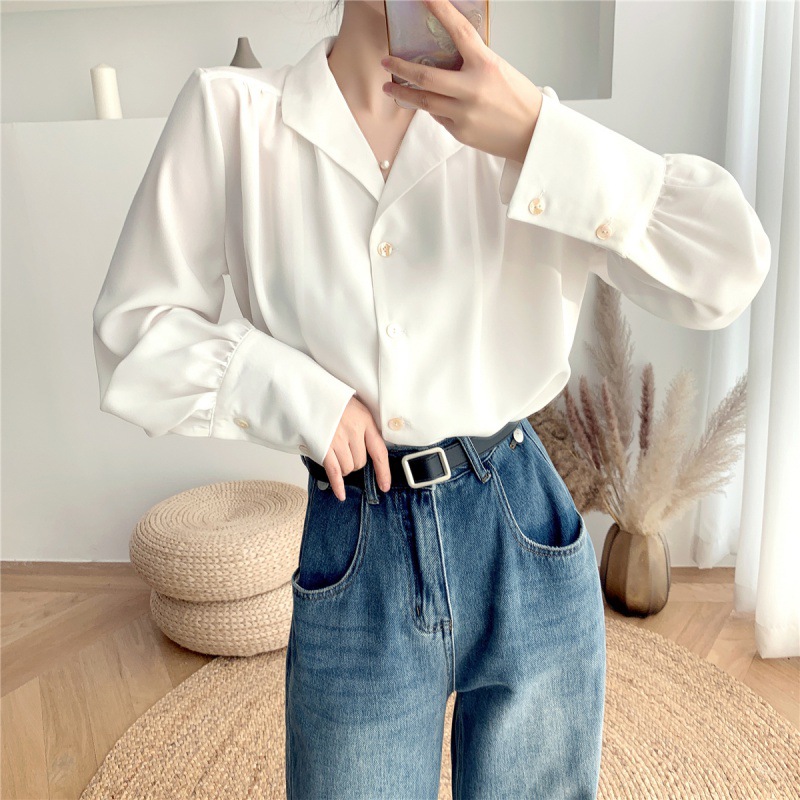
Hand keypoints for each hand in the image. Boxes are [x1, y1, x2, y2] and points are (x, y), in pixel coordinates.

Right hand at [323, 396, 391, 501]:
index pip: (379, 452)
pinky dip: (337, 485)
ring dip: (343, 467)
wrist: (309, 393)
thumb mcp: (357, 410)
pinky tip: (340, 494)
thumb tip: (373, 453)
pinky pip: (334, 471)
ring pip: (347, 468)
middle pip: (360, 462)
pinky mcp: (323, 446)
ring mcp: (337, 439)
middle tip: (345, 450)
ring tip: (335, 453)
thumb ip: (366, 429)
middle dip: (354, 462)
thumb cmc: (334, 402)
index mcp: (365, 421)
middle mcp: (353, 431)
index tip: (385, 485)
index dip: (383, 472)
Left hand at [380, 0, 542, 163]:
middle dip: (401, 68)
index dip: (442, 11)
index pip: (460, 32)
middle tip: (386, 61)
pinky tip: (429, 104)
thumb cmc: (518, 99)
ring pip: (425, 101)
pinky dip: (432, 108)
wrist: (532, 133)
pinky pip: (438, 116)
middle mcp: (473, 89)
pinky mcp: (461, 132)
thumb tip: (445, 58)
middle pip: (426, 77)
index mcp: (486, 66)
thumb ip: (472, 63)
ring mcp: (464, 113)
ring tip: (390, 88)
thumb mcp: (499, 71)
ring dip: (403, 94)